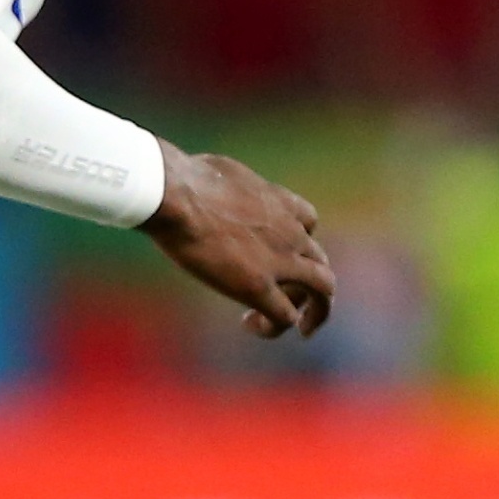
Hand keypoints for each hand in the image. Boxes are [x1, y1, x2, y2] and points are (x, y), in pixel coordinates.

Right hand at [144, 145, 334, 338]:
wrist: (177, 195)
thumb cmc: (184, 177)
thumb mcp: (218, 171)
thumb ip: (223, 185)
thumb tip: (202, 182)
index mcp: (282, 203)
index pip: (309, 223)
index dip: (298, 242)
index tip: (276, 254)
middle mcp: (292, 233)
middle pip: (321, 263)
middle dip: (313, 284)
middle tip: (298, 301)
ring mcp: (281, 261)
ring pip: (321, 291)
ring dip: (315, 311)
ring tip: (302, 328)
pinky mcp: (260, 287)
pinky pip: (285, 316)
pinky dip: (277, 326)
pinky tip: (253, 325)